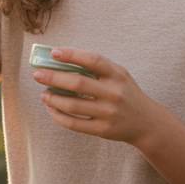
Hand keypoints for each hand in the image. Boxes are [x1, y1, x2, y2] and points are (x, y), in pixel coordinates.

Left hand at [32, 47, 162, 145]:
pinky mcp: (103, 130)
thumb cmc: (126, 94)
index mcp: (117, 75)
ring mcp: (108, 113)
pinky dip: (59, 116)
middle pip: (78, 84)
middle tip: (38, 75)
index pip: (93, 60)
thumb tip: (62, 61)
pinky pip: (74, 124)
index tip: (54, 53)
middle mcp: (114, 93)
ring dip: (53, 99)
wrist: (146, 123)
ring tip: (43, 94)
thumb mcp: (119, 75)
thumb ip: (97, 68)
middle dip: (54, 78)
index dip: (72, 55)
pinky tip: (51, 109)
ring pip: (73, 106)